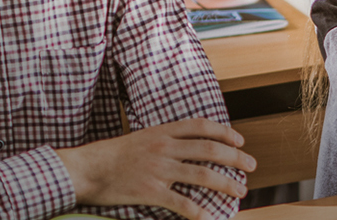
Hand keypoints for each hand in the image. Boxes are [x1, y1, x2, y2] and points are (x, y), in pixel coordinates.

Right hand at [56, 119, 253, 219]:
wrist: (85, 168)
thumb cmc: (110, 155)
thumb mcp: (141, 138)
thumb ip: (165, 139)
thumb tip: (189, 146)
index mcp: (162, 131)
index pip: (202, 126)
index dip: (225, 132)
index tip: (240, 140)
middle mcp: (163, 147)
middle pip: (209, 149)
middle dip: (235, 157)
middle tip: (251, 165)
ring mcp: (158, 169)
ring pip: (202, 174)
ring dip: (226, 183)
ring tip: (239, 190)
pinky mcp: (150, 191)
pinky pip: (181, 202)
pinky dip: (198, 211)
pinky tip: (209, 217)